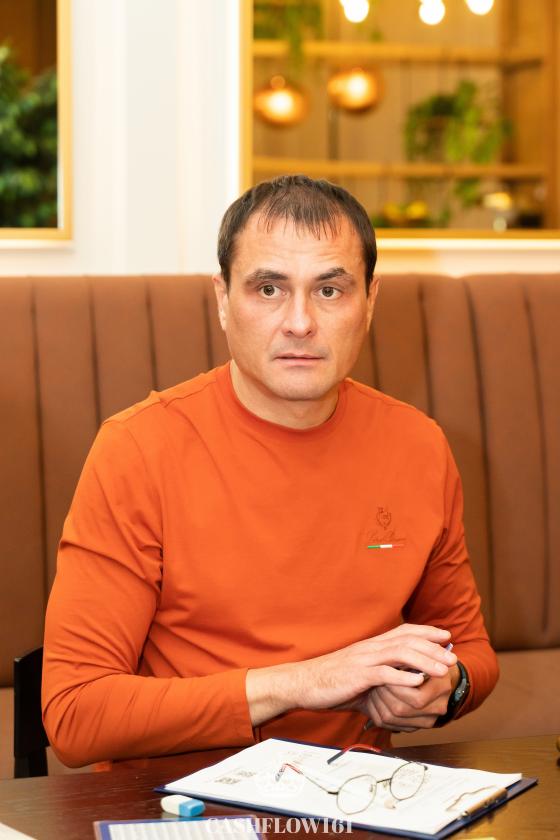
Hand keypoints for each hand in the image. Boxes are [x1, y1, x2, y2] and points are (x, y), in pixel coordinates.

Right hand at [246, 624, 455, 725]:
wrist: (304, 683)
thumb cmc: (332, 681)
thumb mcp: (361, 674)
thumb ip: (381, 675)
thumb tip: (401, 683)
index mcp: (372, 646)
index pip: (404, 631)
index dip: (426, 632)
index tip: (445, 635)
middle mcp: (371, 648)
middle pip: (407, 641)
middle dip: (433, 647)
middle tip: (453, 656)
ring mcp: (364, 660)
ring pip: (400, 654)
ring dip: (425, 661)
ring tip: (443, 670)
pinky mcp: (357, 675)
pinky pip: (383, 674)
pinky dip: (403, 677)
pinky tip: (418, 682)